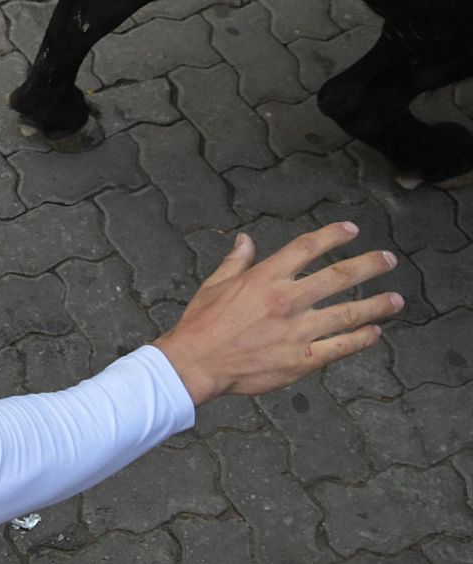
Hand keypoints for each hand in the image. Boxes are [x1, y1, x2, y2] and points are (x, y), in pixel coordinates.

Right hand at [152, 222, 403, 405]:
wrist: (197, 363)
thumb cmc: (202, 323)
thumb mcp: (215, 284)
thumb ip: (236, 261)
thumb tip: (246, 239)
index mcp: (265, 278)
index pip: (307, 248)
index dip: (333, 236)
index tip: (352, 230)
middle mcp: (287, 300)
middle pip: (339, 276)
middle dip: (369, 265)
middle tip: (389, 260)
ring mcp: (298, 331)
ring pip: (349, 314)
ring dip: (377, 305)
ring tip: (396, 300)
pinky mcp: (302, 359)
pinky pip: (340, 347)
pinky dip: (360, 339)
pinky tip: (374, 333)